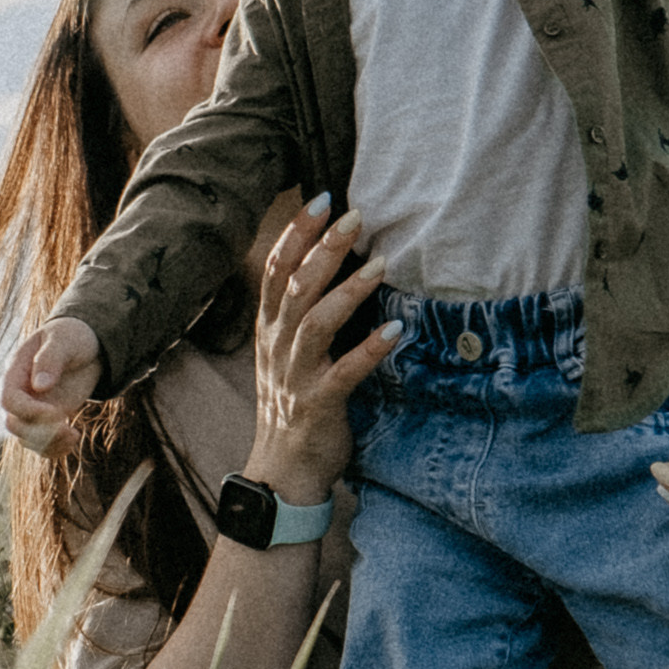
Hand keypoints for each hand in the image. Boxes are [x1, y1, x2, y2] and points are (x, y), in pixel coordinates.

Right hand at [0, 317, 102, 451]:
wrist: (85, 345)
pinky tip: (74, 440)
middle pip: (14, 424)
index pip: (9, 400)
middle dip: (40, 432)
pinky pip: (42, 444)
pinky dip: (55, 449)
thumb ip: (50, 359)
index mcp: (16, 372)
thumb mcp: (64, 340)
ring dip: (49, 444)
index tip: (57, 412)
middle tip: (68, 429)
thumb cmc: (71, 336)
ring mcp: (32, 408)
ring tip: (74, 435)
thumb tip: (38, 386)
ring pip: (27, 439)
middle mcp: (20, 393)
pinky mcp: (47, 420)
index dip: (29, 411)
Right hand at [247, 199, 398, 503]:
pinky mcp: (318, 405)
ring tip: (381, 264)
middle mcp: (277, 346)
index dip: (297, 232)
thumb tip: (337, 262)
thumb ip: (304, 311)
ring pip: (315, 322)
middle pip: (296, 286)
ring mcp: (295, 376)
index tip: (323, 198)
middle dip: (325, 248)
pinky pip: (345, 372)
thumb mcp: (288, 352)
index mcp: (269, 328)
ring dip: (348, 291)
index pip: (276, 269)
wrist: (282, 471)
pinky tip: (398, 328)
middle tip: (357, 216)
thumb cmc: (294, 404)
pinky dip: (371, 349)